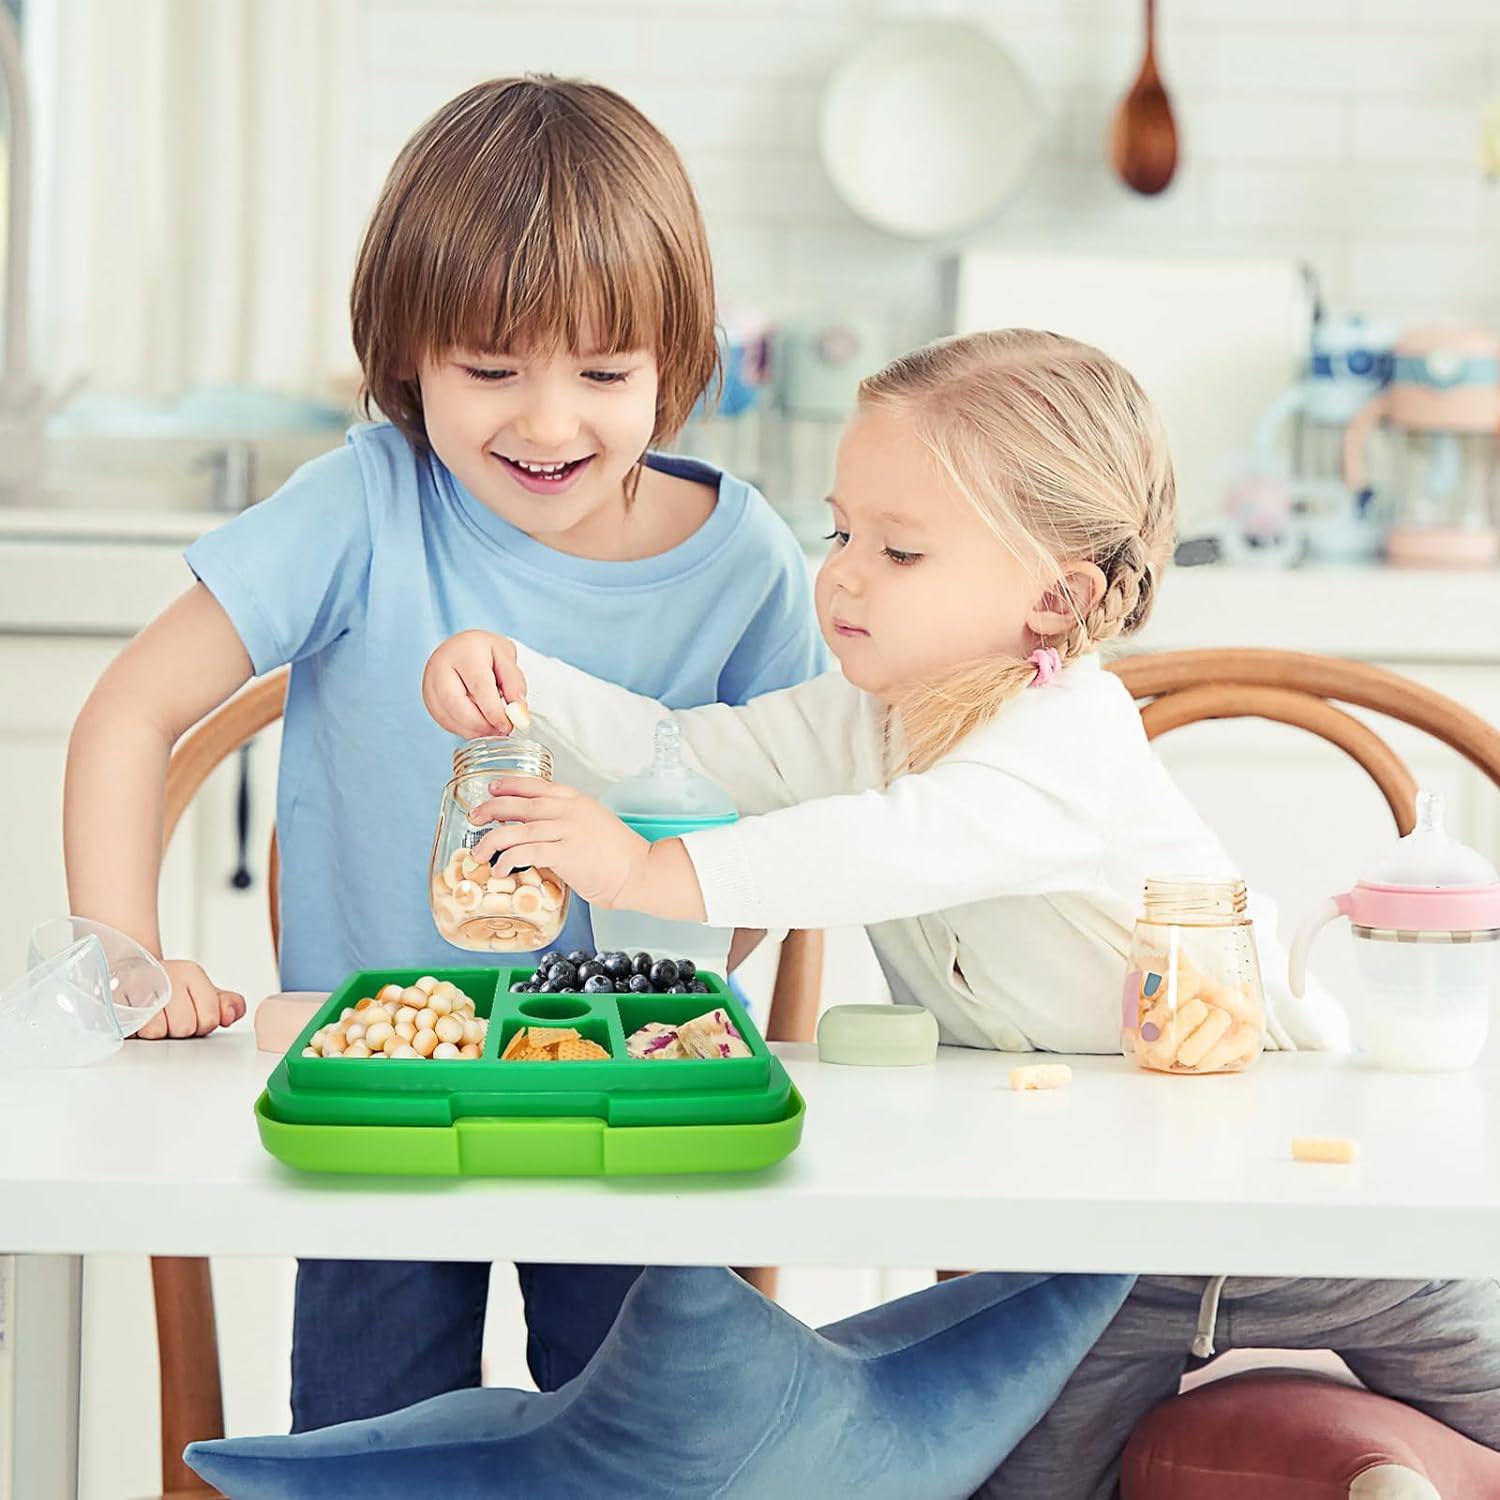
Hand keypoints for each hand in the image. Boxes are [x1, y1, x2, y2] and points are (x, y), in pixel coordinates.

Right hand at [133, 959, 245, 1039]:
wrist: (127, 973)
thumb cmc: (170, 989)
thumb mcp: (204, 993)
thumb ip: (228, 1005)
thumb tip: (229, 1016)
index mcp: (191, 973)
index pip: (210, 1018)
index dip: (202, 1025)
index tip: (192, 1014)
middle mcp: (166, 974)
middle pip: (184, 1028)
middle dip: (178, 1029)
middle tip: (169, 1016)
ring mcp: (138, 984)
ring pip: (156, 1032)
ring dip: (155, 1031)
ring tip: (151, 1016)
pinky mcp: (114, 998)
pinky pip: (131, 1030)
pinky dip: (135, 1030)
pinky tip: (136, 1017)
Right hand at [422, 630, 527, 737]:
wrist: (462, 647)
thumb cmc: (486, 652)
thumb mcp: (507, 658)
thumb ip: (514, 683)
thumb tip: (518, 713)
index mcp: (465, 651)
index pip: (478, 685)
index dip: (493, 711)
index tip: (507, 725)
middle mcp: (440, 666)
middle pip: (455, 703)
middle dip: (480, 724)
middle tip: (500, 731)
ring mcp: (430, 683)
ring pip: (448, 716)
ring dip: (473, 730)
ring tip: (493, 729)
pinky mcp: (428, 698)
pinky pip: (444, 721)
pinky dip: (464, 729)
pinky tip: (479, 727)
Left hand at [466, 777, 651, 907]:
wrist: (640, 870)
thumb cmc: (618, 854)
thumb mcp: (592, 824)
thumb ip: (565, 822)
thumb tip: (538, 832)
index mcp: (575, 800)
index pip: (536, 785)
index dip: (510, 785)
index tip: (492, 788)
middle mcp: (568, 810)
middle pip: (519, 804)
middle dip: (491, 808)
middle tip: (474, 816)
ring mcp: (566, 830)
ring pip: (516, 829)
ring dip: (492, 840)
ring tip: (479, 852)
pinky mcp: (565, 853)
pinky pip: (526, 852)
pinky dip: (508, 860)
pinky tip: (500, 869)